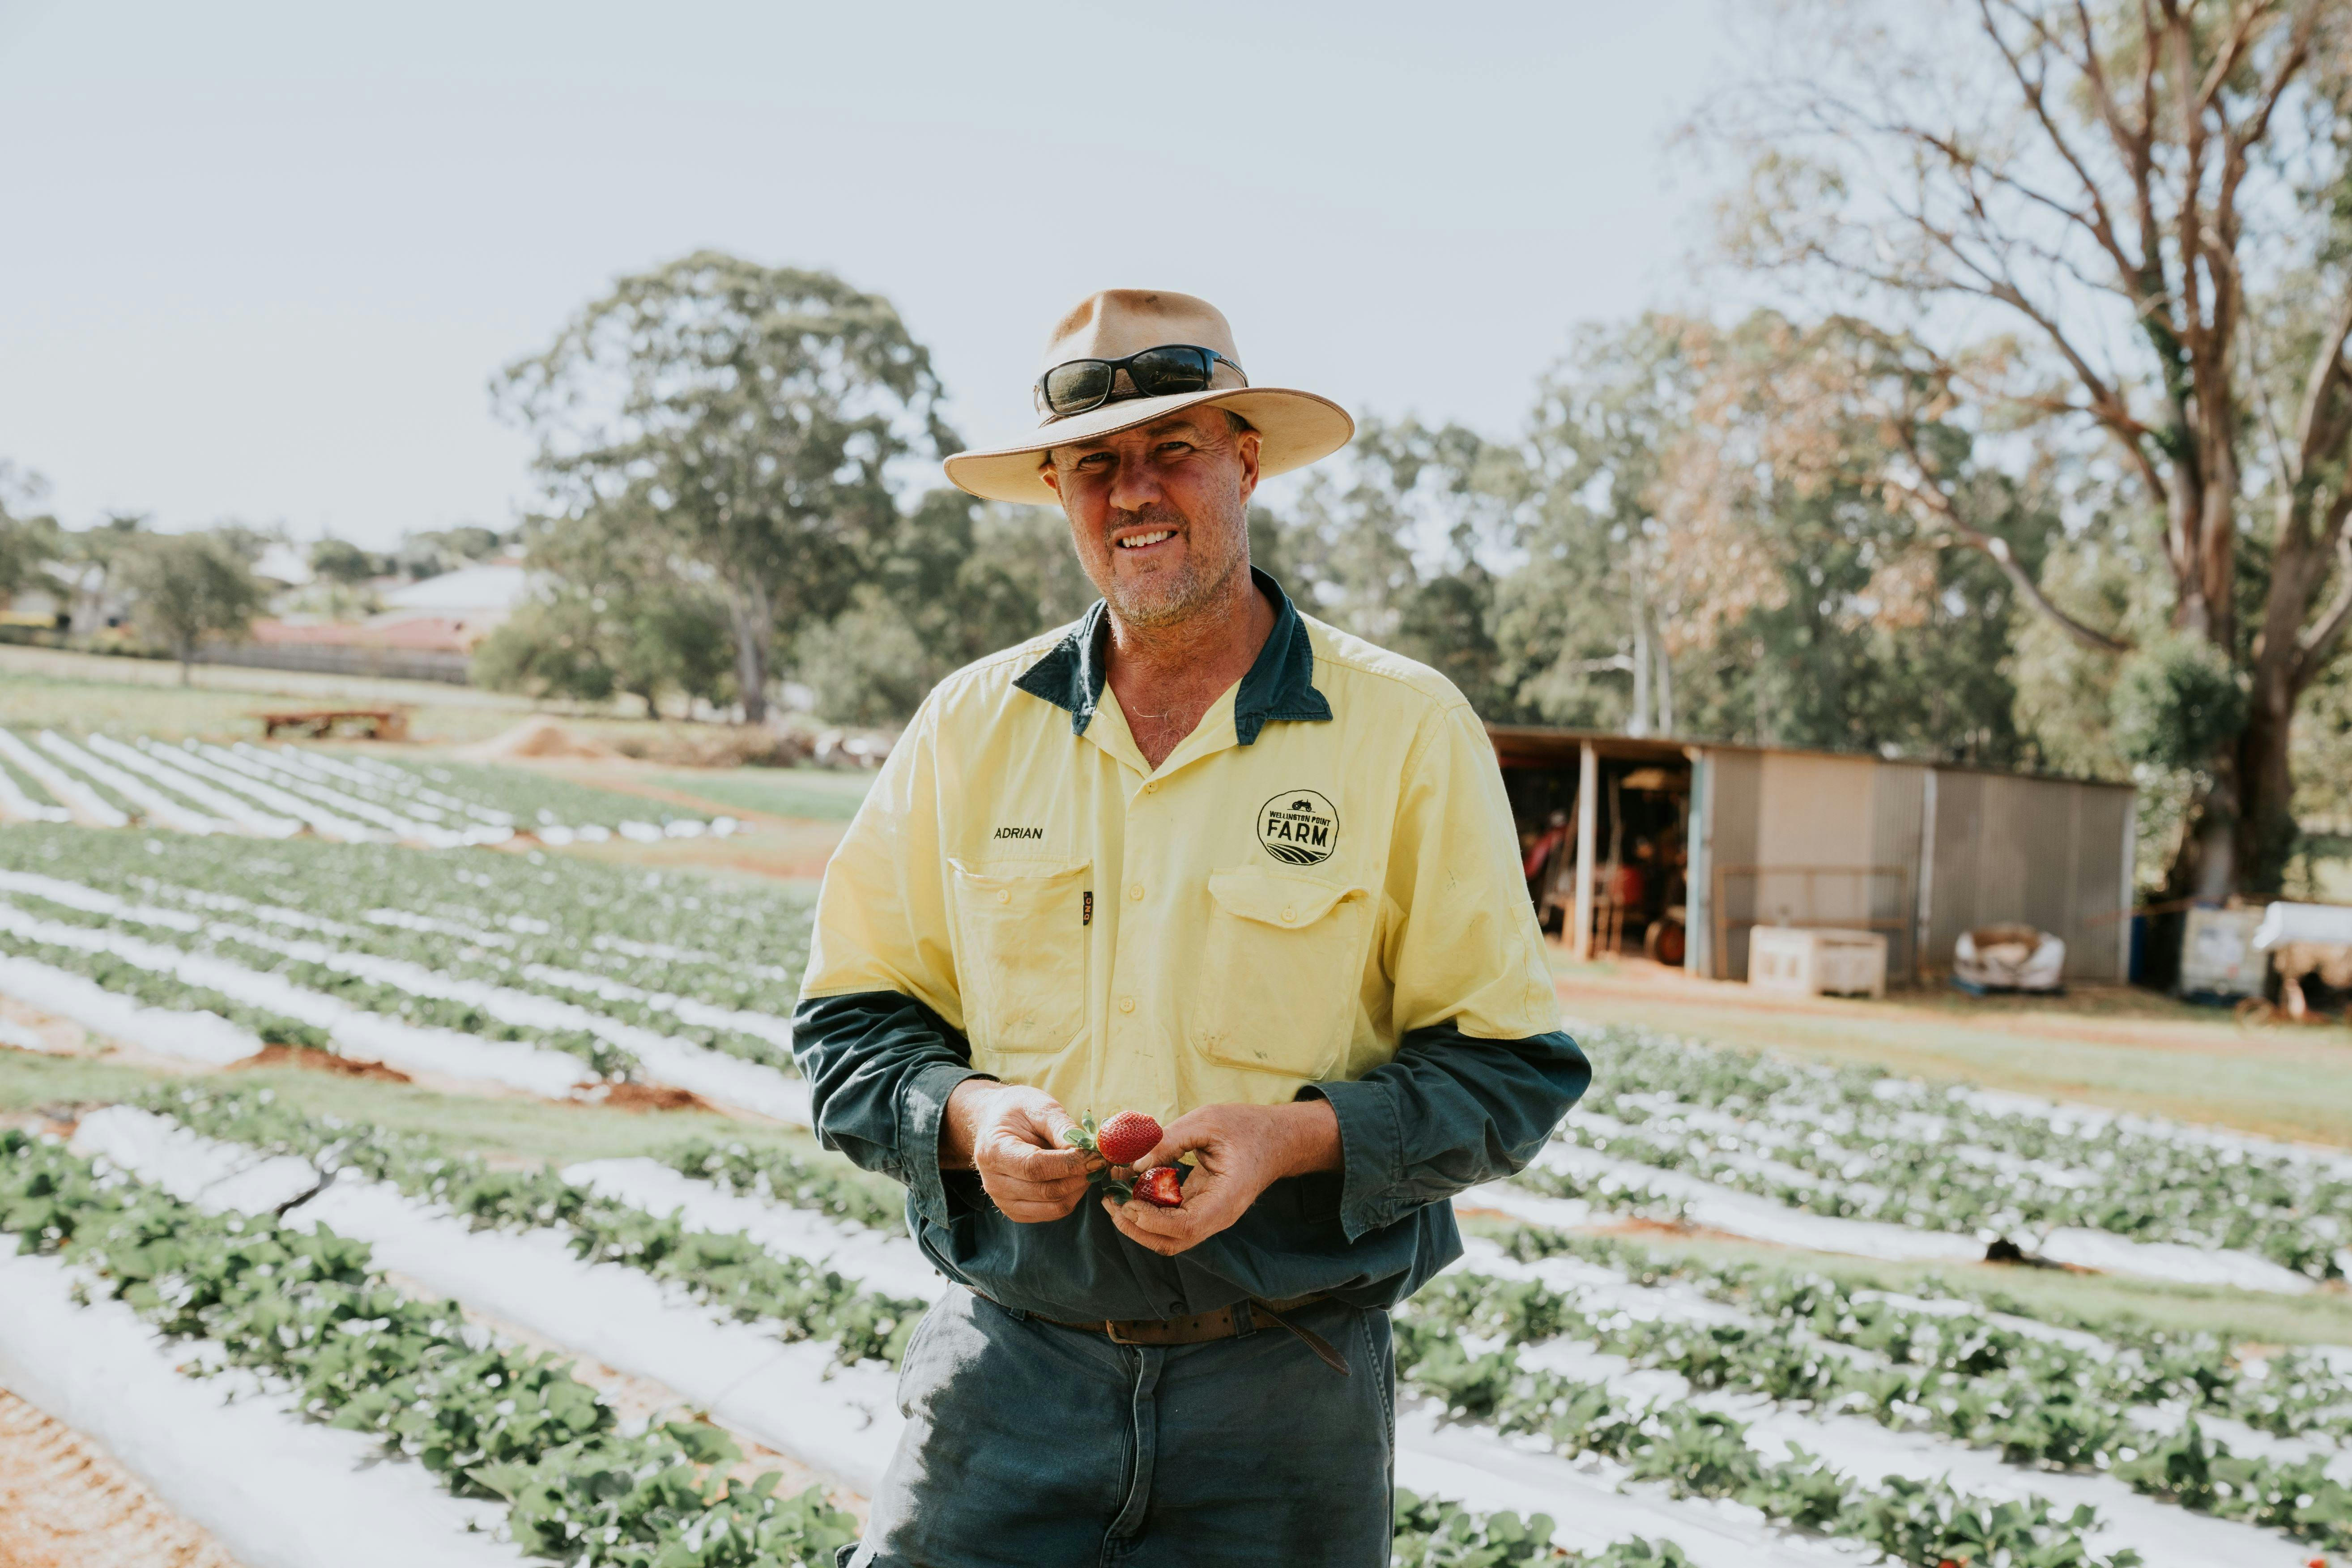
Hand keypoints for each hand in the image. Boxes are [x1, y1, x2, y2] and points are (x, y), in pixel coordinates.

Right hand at [942, 1080, 1098, 1222]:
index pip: (1035, 1167)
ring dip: (1079, 1188)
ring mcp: (1003, 1200)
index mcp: (994, 1151)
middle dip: (1081, 1176)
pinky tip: (1077, 1178)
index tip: (1096, 1156)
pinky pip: (1052, 1212)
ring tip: (1090, 1167)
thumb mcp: (1041, 1107)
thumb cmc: (1019, 1111)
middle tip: (1101, 1160)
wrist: (995, 1122)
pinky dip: (1071, 1197)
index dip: (1070, 1164)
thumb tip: (1087, 1152)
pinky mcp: (1015, 1211)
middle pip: (1046, 1190)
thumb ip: (1062, 1129)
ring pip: (1054, 1206)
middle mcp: (993, 1182)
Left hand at [1103, 1099, 1339, 1256]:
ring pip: (1168, 1237)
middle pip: (1171, 1242)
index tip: (1127, 1200)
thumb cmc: (1246, 1127)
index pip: (1184, 1227)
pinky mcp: (1201, 1209)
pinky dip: (1148, 1210)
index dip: (1151, 1220)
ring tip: (1114, 1196)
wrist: (1276, 1139)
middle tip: (1109, 1201)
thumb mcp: (1206, 1122)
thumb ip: (1169, 1141)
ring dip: (1138, 1222)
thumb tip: (1132, 1163)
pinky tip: (1132, 1188)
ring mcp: (1210, 1217)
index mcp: (1225, 1200)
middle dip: (1135, 1227)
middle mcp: (1217, 1217)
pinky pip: (1171, 1221)